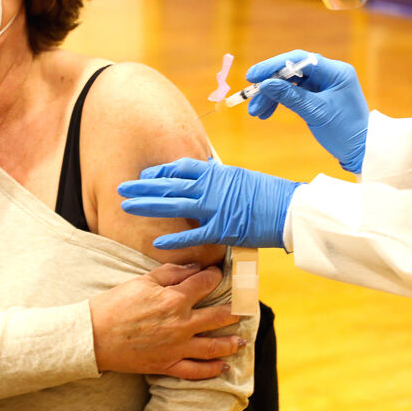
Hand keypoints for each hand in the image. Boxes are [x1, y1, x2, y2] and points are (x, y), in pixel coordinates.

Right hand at [90, 263, 243, 380]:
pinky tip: (223, 367)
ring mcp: (177, 347)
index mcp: (175, 299)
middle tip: (246, 306)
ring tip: (242, 340)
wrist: (93, 336)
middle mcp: (181, 324)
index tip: (220, 274)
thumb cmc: (115, 305)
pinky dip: (212, 370)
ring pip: (214, 346)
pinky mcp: (167, 365)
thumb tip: (195, 267)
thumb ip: (172, 273)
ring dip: (231, 342)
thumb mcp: (143, 280)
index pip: (206, 284)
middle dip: (236, 309)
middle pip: (219, 315)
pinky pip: (195, 370)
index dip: (216, 276)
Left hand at [118, 157, 297, 249]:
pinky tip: (156, 243)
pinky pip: (193, 235)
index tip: (144, 176)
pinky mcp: (222, 229)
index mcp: (215, 172)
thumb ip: (218, 179)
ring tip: (126, 206)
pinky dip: (174, 240)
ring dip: (147, 205)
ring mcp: (214, 207)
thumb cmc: (267, 193)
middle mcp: (210, 187)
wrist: (289, 208)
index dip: (159, 172)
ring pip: (173, 204)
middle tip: (122, 188)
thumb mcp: (239, 177)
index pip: (179, 168)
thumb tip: (205, 175)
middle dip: (143, 186)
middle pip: (169, 184)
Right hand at [246, 50, 368, 173]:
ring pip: (290, 84)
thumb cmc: (345, 132)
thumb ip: (290, 96)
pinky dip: (280, 102)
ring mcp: (324, 85)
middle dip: (270, 85)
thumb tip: (264, 84)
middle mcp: (330, 74)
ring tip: (256, 113)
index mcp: (336, 71)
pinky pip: (295, 94)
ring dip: (272, 96)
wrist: (361, 152)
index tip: (253, 76)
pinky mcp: (319, 96)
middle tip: (250, 97)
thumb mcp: (315, 113)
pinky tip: (266, 113)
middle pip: (292, 71)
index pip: (300, 60)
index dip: (273, 65)